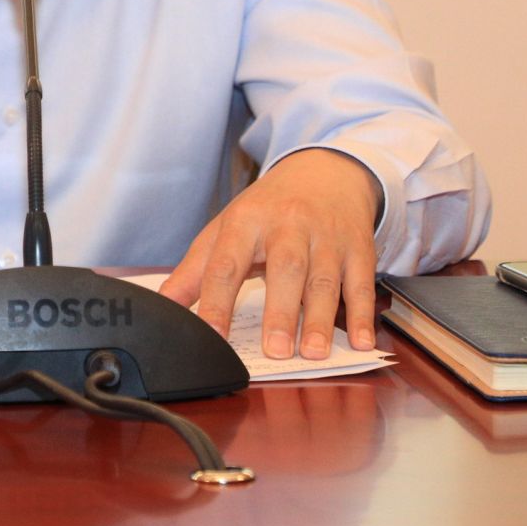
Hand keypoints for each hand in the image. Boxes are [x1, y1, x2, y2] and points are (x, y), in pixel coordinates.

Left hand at [160, 148, 381, 358]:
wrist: (326, 172)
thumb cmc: (269, 209)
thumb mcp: (226, 229)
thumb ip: (196, 272)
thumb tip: (163, 306)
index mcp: (246, 221)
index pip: (227, 263)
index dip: (217, 300)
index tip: (211, 335)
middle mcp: (288, 225)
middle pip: (285, 267)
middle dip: (281, 311)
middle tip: (275, 351)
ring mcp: (327, 236)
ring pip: (325, 278)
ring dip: (320, 318)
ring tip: (312, 353)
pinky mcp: (358, 247)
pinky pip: (362, 282)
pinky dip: (363, 314)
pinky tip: (362, 340)